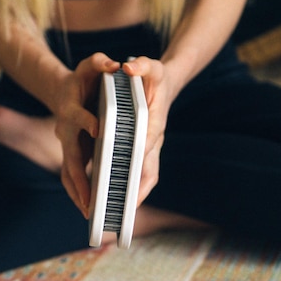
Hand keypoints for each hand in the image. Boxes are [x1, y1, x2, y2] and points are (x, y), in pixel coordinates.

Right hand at [54, 53, 119, 217]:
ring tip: (90, 213)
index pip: (77, 116)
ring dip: (77, 193)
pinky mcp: (73, 153)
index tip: (97, 129)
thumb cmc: (83, 78)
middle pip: (69, 156)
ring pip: (68, 172)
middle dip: (79, 178)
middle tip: (90, 199)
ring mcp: (67, 144)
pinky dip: (79, 193)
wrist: (65, 90)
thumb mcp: (91, 66)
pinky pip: (72, 177)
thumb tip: (114, 64)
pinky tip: (89, 209)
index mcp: (71, 108)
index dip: (86, 121)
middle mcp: (65, 129)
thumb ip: (99, 63)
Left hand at [122, 56, 174, 206]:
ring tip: (113, 215)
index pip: (148, 144)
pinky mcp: (144, 151)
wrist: (167, 83)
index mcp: (155, 122)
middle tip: (119, 212)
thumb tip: (128, 68)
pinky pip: (139, 174)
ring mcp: (150, 147)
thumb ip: (142, 65)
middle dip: (136, 192)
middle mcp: (154, 139)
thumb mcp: (151, 66)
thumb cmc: (156, 76)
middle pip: (148, 171)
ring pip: (145, 177)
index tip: (128, 180)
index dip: (138, 163)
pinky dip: (130, 189)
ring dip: (132, 197)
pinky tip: (112, 200)